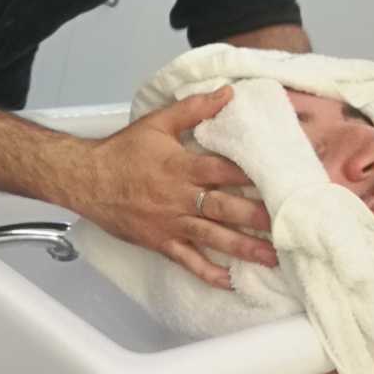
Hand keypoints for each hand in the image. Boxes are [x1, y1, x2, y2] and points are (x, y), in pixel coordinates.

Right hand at [64, 87, 276, 289]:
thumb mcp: (157, 122)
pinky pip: (187, 260)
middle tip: (288, 226)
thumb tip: (227, 93)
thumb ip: (194, 108)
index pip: (224, 171)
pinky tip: (229, 281)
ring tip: (273, 257)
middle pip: (224, 208)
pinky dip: (207, 273)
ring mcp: (169, 222)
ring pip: (212, 238)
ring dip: (243, 248)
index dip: (253, 176)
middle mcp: (179, 197)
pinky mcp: (159, 241)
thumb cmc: (121, 151)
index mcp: (181, 166)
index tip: (282, 181)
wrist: (84, 179)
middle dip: (258, 218)